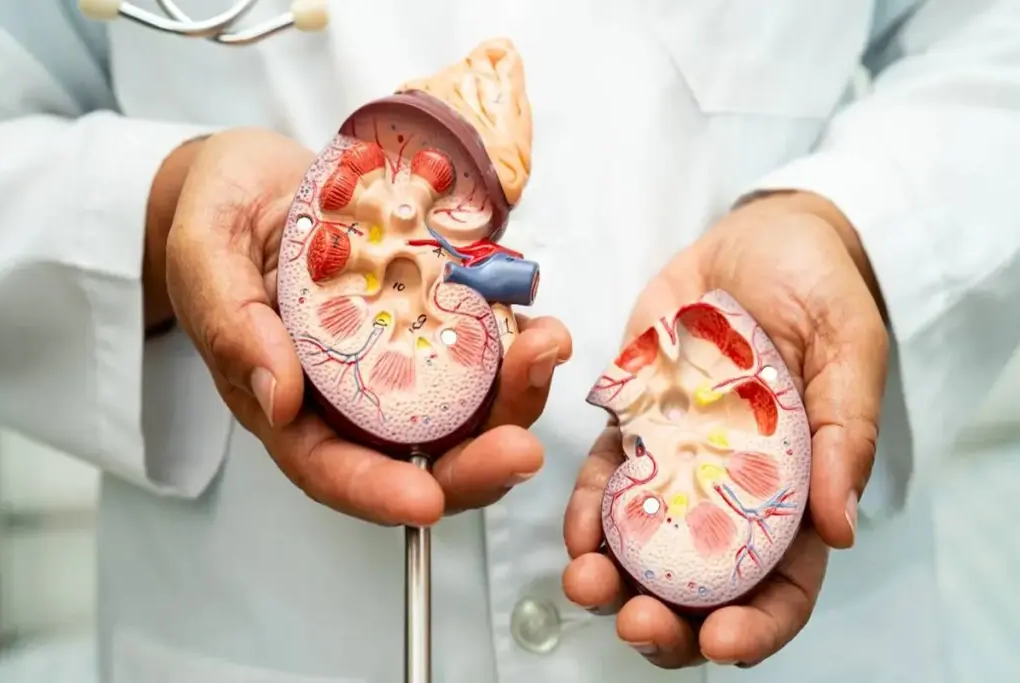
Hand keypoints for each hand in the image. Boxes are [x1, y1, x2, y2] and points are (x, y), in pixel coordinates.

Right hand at [161, 128, 570, 525]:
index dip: (377, 493)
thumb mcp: (206, 253)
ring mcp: (396, 358)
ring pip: (464, 409)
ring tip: (546, 350)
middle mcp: (349, 393)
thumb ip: (231, 324)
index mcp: (285, 399)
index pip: (329, 467)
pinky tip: (539, 323)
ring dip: (514, 397)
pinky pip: (481, 348)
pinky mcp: (429, 319)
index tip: (425, 501)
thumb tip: (278, 398)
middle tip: (523, 448)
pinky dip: (516, 344)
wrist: (254, 177)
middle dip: (476, 463)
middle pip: (417, 456)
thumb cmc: (218, 215)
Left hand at [562, 192, 887, 667]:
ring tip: (586, 582)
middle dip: (667, 617)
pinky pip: (604, 478)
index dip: (757, 625)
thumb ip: (847, 432)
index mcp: (798, 489)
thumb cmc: (819, 288)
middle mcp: (733, 489)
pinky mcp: (634, 423)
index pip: (783, 583)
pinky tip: (573, 529)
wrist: (756, 237)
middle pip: (701, 581)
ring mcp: (679, 460)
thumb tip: (841, 527)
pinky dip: (586, 509)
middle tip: (635, 623)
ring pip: (642, 541)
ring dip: (611, 574)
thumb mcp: (848, 349)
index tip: (722, 642)